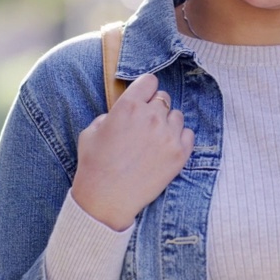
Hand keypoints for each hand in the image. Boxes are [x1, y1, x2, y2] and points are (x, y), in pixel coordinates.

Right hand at [70, 73, 194, 229]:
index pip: (149, 80)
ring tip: (154, 140)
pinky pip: (188, 134)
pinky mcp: (180, 153)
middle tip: (145, 125)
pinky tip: (165, 149)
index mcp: (128, 106)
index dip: (145, 89)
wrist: (107, 199)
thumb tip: (124, 112)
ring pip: (177, 115)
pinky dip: (179, 138)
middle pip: (164, 97)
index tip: (143, 98)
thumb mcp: (91, 131)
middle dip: (155, 108)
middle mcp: (151, 116)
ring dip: (167, 123)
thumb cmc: (95, 165)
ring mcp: (168, 134)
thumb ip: (111, 114)